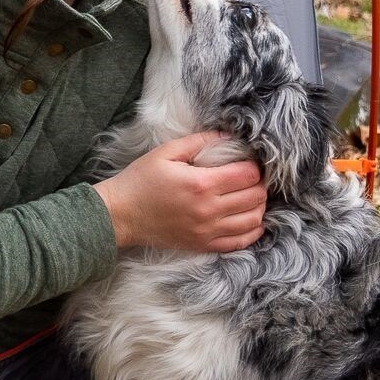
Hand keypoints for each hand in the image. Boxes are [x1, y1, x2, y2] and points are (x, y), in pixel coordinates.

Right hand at [93, 133, 266, 253]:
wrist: (120, 215)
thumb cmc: (140, 181)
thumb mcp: (166, 152)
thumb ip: (199, 141)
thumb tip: (227, 135)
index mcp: (201, 183)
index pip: (248, 175)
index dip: (255, 166)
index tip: (249, 162)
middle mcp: (209, 209)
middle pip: (255, 197)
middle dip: (260, 185)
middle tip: (253, 178)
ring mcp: (207, 230)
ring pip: (253, 220)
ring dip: (259, 207)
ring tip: (252, 197)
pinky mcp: (203, 244)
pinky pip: (240, 242)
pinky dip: (252, 231)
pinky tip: (251, 221)